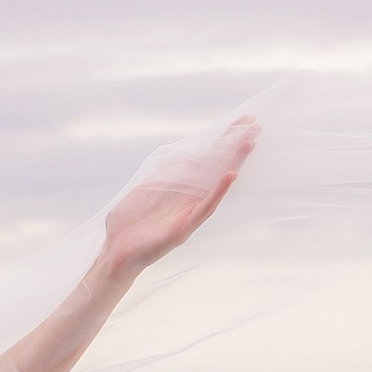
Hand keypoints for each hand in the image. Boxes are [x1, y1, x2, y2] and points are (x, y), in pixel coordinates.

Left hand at [102, 115, 256, 279]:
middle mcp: (191, 198)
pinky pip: (205, 207)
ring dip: (232, 162)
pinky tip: (230, 176)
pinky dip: (217, 192)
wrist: (117, 250)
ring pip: (216, 183)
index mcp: (182, 188)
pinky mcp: (184, 227)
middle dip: (234, 145)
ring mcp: (190, 212)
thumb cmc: (129, 222)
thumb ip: (164, 173)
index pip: (206, 159)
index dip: (221, 140)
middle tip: (254, 124)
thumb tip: (178, 153)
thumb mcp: (146, 188)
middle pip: (217, 166)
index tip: (239, 121)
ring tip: (248, 143)